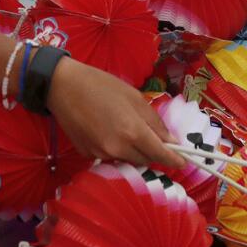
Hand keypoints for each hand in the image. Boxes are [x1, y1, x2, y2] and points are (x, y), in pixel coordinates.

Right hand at [47, 57, 186, 168]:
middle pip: (145, 160)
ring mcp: (101, 154)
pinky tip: (105, 130)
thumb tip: (171, 141)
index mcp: (132, 132)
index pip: (161, 155)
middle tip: (149, 135)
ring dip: (133, 151)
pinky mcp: (87, 155)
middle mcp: (118, 149)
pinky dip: (114, 149)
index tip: (184, 162)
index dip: (175, 160)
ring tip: (124, 128)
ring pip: (127, 160)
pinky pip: (109, 157)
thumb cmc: (100, 85)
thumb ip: (154, 122)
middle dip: (152, 151)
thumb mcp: (134, 97)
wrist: (61, 86)